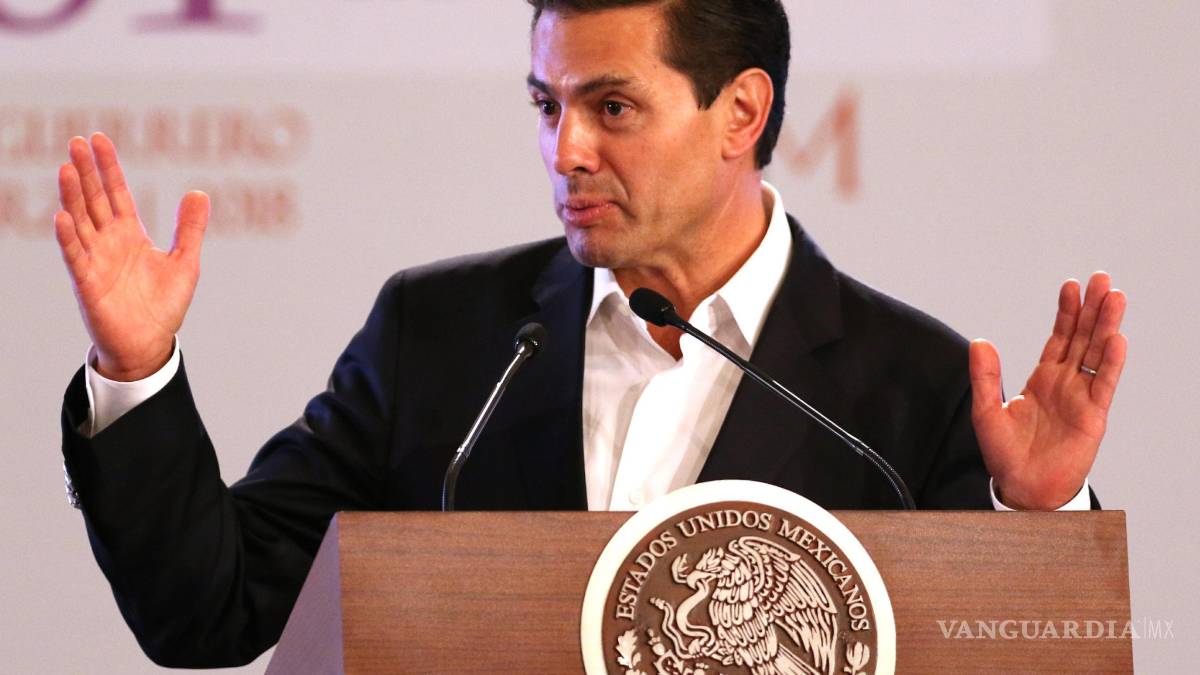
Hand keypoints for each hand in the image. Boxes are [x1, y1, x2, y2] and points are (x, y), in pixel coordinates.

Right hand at [55, 132, 208, 380]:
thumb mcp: (186, 262)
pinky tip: (62, 217)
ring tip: (65, 168)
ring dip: (73, 196)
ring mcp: (95, 260)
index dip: (108, 166)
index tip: (98, 138)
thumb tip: (199, 192)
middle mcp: (108, 242)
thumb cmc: (163, 306)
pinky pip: (76, 257)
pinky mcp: (87, 283)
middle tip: (76, 141)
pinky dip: (68, 237)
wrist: (149, 345)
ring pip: (80, 221)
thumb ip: (190, 229)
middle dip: (86, 172)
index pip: (116, 192)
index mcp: (130, 234)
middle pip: (94, 200)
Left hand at [969, 272, 1126, 509]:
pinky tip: (1117, 339)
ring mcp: (1081, 398)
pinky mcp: (1093, 417)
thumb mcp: (986, 411)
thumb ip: (985, 377)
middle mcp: (1065, 384)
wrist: (1021, 488)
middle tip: (1102, 279)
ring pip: (1097, 354)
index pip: (1058, 338)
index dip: (1066, 312)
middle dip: (1093, 309)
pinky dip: (1111, 363)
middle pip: (1083, 338)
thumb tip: (979, 342)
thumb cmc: (1005, 453)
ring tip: (1115, 297)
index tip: (1071, 286)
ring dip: (1107, 326)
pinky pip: (1103, 385)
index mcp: (1042, 379)